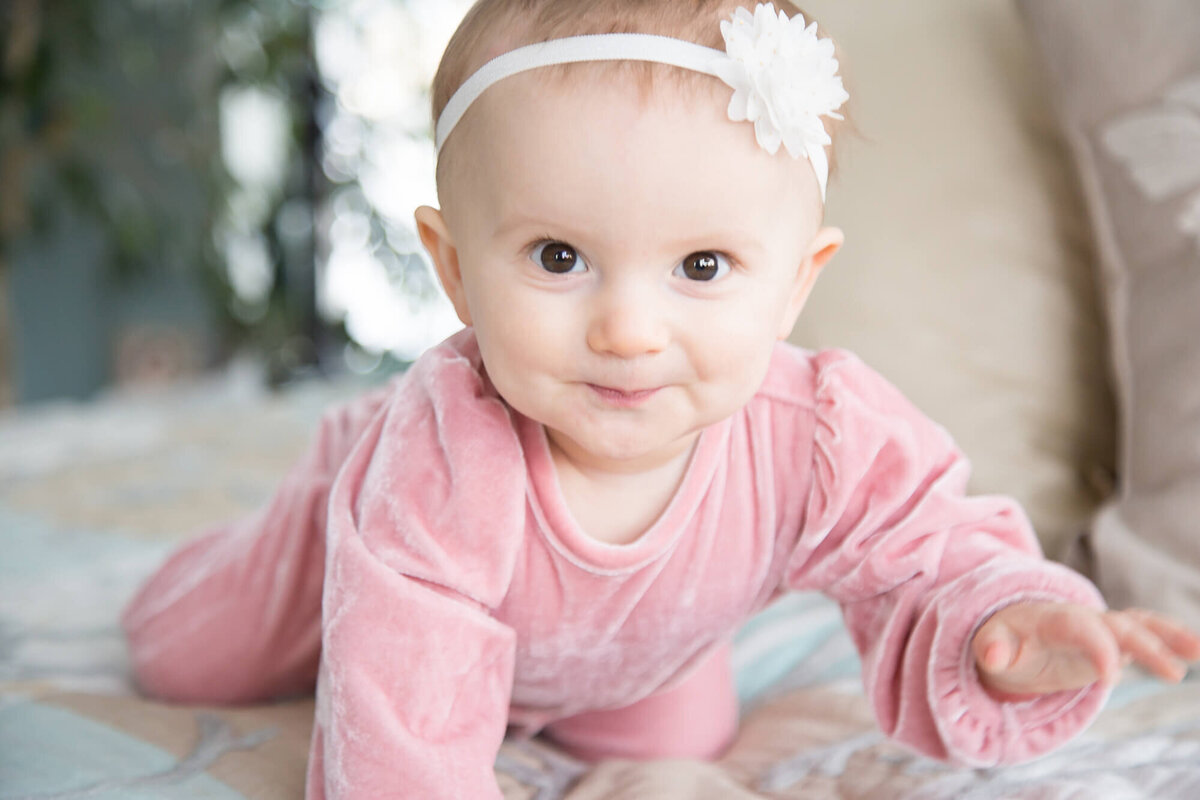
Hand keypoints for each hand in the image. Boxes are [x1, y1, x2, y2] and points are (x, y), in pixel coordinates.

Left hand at [971, 603, 1199, 699]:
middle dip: (1143, 645)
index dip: (1095, 647)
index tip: (1110, 677)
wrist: (1010, 634)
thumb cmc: (1001, 640)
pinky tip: (1196, 649)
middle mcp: (1080, 617)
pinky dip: (1170, 638)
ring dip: (1168, 635)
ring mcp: (1099, 627)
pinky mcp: (1112, 640)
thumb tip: (992, 655)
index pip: (1077, 626)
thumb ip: (991, 647)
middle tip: (1171, 673)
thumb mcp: (990, 644)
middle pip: (1115, 625)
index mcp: (1049, 617)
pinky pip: (1145, 634)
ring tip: (1198, 649)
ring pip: (1137, 624)